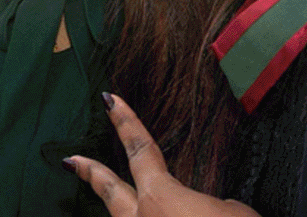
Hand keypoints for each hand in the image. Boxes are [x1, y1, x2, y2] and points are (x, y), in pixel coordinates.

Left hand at [64, 93, 259, 216]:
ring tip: (122, 201)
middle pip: (110, 192)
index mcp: (161, 198)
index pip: (141, 151)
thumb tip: (208, 210)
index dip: (126, 122)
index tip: (109, 101)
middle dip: (91, 174)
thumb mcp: (235, 212)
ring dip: (125, 212)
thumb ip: (212, 205)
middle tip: (71, 161)